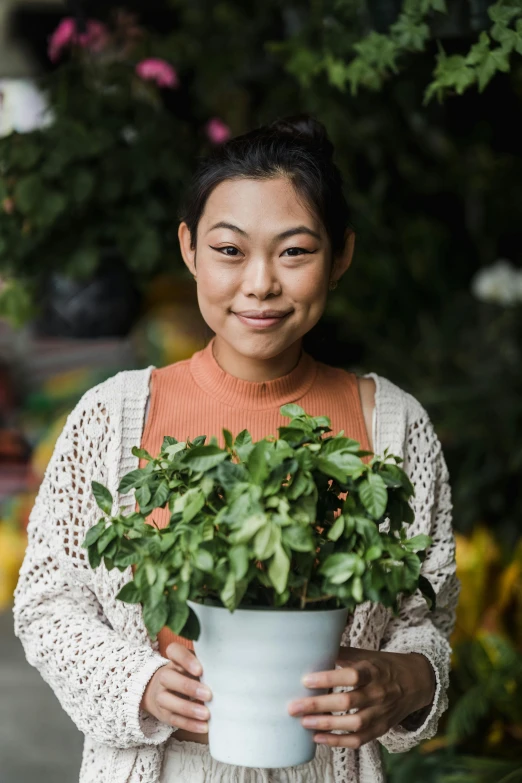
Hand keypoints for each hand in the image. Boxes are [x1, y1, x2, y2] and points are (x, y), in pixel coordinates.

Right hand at [140, 642, 211, 733]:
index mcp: (174, 660)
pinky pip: (173, 719)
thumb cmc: (188, 675)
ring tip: (206, 714)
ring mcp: (161, 695)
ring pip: (167, 700)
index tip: (200, 670)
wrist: (162, 690)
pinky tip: (203, 726)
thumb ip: (206, 665)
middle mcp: (164, 676)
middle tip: (208, 694)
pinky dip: (189, 724)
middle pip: (168, 678)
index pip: (174, 651)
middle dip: (188, 687)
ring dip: (188, 708)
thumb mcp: (194, 666)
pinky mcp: (163, 713)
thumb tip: (230, 672)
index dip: (186, 659)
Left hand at [287, 647, 435, 748]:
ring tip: (303, 722)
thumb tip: (313, 647)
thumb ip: (342, 654)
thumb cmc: (382, 665)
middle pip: (347, 702)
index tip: (305, 680)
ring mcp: (380, 713)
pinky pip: (359, 740)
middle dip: (318, 705)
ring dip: (326, 724)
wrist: (415, 682)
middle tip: (293, 707)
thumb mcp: (366, 654)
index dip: (329, 678)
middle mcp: (378, 693)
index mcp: (373, 670)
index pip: (352, 675)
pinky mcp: (381, 728)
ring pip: (353, 723)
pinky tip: (318, 738)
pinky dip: (338, 741)